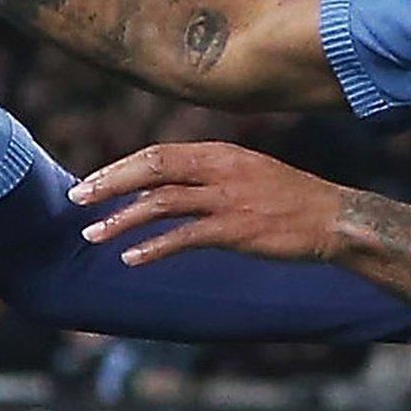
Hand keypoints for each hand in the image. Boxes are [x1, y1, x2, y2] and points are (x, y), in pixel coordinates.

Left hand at [70, 141, 346, 265]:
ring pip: (161, 202)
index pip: (156, 154)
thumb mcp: (243, 173)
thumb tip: (156, 191)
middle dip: (108, 184)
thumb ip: (203, 176)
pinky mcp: (236, 229)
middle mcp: (218, 169)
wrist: (334, 219)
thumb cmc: (287, 199)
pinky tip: (131, 259)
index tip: (90, 182)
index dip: (119, 168)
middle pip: (151, 169)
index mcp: (217, 152)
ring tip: (93, 235)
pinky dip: (154, 247)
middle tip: (76, 200)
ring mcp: (227, 198)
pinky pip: (185, 237)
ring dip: (121, 220)